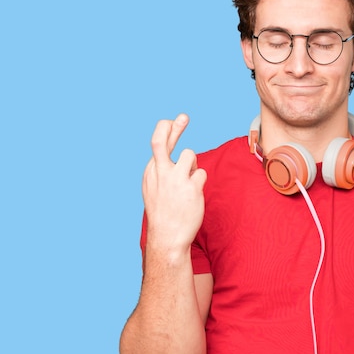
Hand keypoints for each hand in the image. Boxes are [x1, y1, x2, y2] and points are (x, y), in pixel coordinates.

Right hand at [142, 114, 206, 255]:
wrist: (168, 236)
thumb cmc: (164, 212)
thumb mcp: (155, 188)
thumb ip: (163, 170)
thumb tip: (176, 153)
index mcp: (151, 172)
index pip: (157, 144)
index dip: (167, 130)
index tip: (173, 120)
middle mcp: (160, 172)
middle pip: (162, 141)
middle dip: (173, 127)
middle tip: (183, 116)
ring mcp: (175, 178)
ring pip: (190, 154)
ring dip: (192, 165)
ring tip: (187, 183)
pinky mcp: (191, 186)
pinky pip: (201, 173)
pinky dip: (199, 182)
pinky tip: (193, 195)